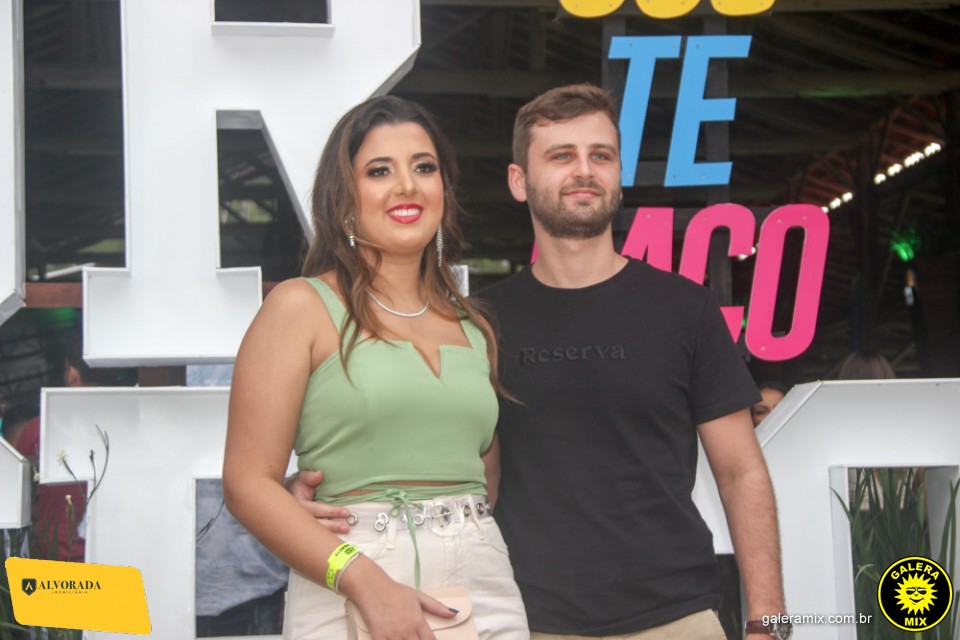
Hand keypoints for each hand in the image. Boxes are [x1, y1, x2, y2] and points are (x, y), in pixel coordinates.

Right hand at [287, 470, 352, 533]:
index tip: (346, 512)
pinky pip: (314, 536)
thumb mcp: (302, 478)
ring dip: (330, 533)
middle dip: (331, 527)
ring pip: (315, 532)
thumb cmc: (299, 486)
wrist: (288, 497)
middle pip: (315, 524)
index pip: (315, 509)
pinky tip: (335, 540)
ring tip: (345, 532)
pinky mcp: (304, 530)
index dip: (331, 511)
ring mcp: (300, 525)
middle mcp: (298, 517)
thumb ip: (309, 476)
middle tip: (347, 528)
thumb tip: (319, 475)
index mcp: (297, 504)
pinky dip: (324, 538)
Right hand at [341, 557, 455, 639]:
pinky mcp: (378, 636)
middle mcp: (407, 630)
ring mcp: (392, 635)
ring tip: (407, 639)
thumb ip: (437, 607)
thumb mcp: (418, 596)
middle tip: (416, 639)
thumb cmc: (395, 591)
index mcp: (418, 621)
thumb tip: (454, 613)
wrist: (372, 587)